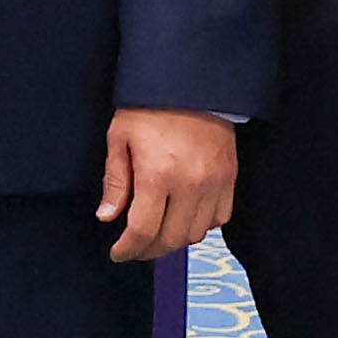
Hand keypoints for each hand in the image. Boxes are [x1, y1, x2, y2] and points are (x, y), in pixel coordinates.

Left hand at [95, 107, 234, 265]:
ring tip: (157, 234)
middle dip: (149, 250)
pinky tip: (184, 218)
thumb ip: (115, 181)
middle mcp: (190, 183)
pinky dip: (201, 226)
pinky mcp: (230, 177)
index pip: (143, 230)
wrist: (191, 83)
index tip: (118, 253)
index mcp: (158, 174)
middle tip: (134, 248)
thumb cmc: (151, 107)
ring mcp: (215, 182)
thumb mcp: (119, 138)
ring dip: (174, 240)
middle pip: (171, 239)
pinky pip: (220, 218)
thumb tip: (108, 217)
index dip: (128, 249)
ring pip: (196, 234)